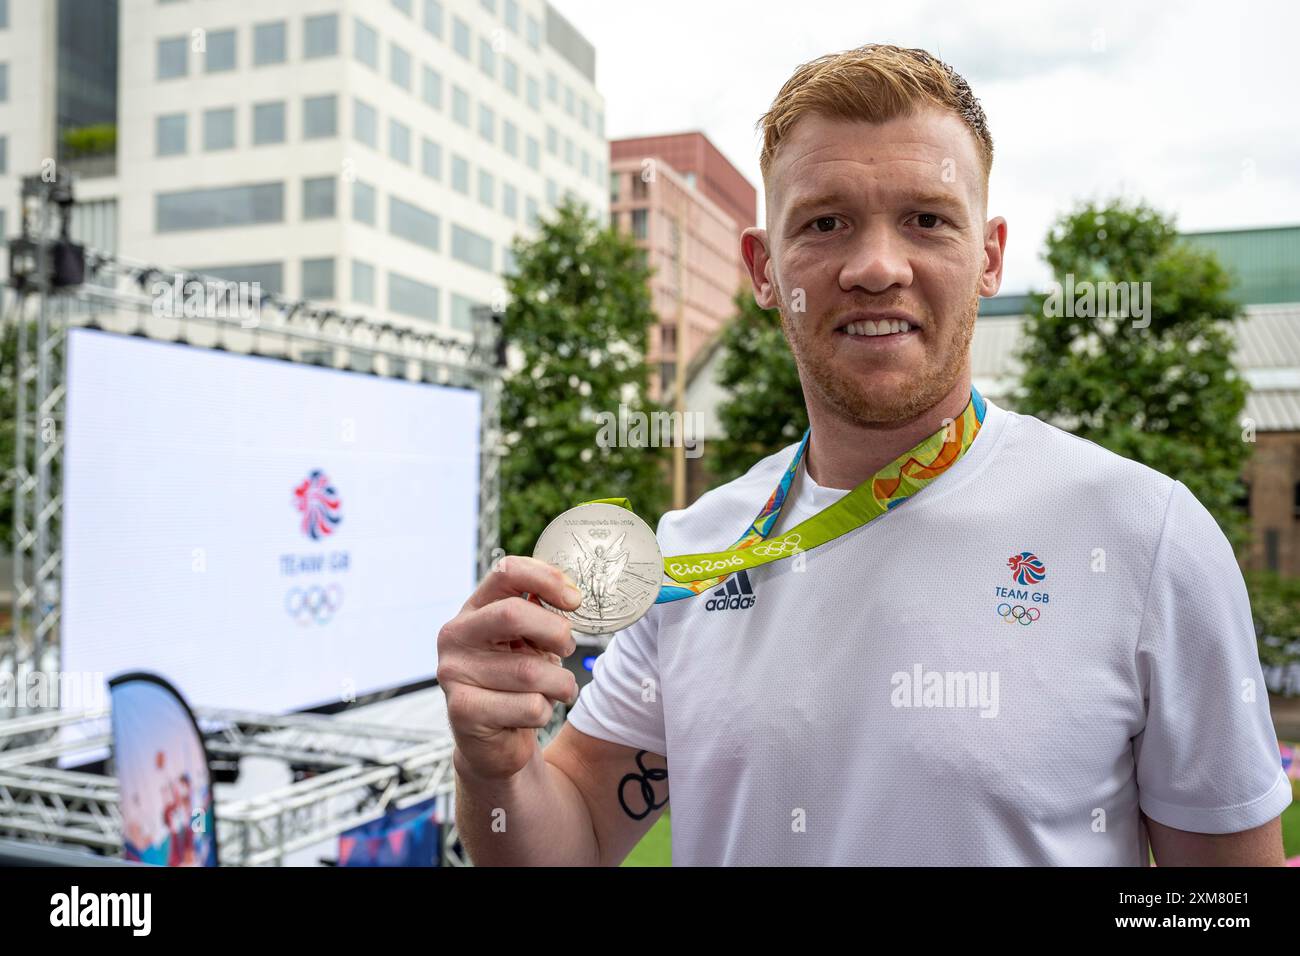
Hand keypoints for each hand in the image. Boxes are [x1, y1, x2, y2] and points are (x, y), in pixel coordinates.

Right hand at [438, 555, 582, 780]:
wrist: (495, 743)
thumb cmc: (517, 684)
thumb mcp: (529, 642)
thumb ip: (541, 614)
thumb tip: (569, 595)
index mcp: (474, 609)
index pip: (507, 571)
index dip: (547, 578)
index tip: (574, 600)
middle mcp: (455, 635)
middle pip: (514, 613)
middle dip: (555, 632)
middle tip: (566, 648)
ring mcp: (453, 672)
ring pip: (531, 670)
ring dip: (559, 683)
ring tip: (555, 689)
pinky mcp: (462, 710)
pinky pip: (529, 706)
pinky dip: (545, 711)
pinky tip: (532, 714)